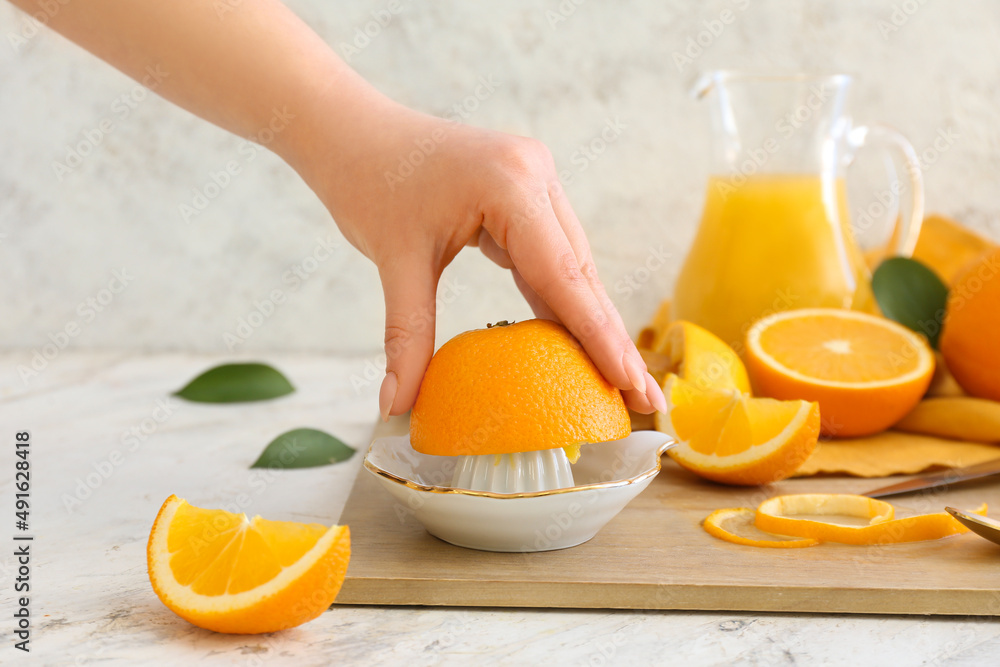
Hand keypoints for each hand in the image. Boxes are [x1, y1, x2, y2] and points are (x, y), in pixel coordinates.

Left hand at [293, 97, 666, 418]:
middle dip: (610, 337)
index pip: (564, 275)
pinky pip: (551, 254)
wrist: (352, 130)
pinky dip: (560, 299)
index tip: (630, 382)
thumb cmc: (369, 183)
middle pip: (581, 272)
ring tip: (622, 379)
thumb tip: (397, 406)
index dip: (599, 336)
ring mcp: (535, 180)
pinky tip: (577, 341)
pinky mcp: (525, 192)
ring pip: (572, 264)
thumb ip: (407, 337)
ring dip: (592, 321)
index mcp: (512, 184)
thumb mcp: (394, 261)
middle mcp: (536, 176)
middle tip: (644, 397)